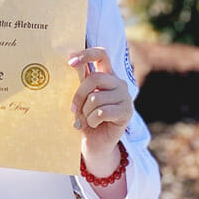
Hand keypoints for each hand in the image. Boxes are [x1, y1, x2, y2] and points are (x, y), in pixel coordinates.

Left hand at [69, 47, 132, 176]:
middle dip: (78, 95)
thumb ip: (80, 82)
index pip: (101, 54)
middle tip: (73, 109)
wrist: (96, 143)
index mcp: (106, 75)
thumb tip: (73, 63)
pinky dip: (92, 120)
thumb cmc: (86, 118)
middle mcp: (118, 83)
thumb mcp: (81, 99)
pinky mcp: (127, 112)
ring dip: (85, 112)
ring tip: (87, 119)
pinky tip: (95, 124)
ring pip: (96, 98)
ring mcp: (125, 97)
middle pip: (94, 78)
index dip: (86, 54)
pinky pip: (102, 112)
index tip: (71, 62)